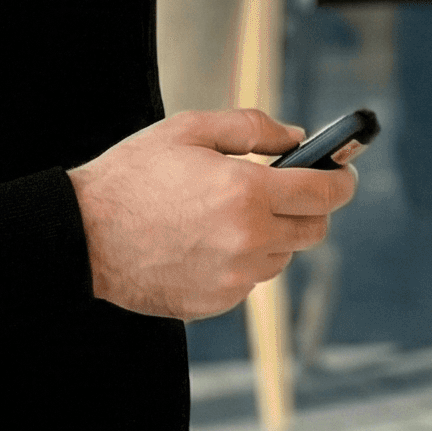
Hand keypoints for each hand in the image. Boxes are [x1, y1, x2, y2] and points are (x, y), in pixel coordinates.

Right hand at [67, 107, 357, 321]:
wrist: (86, 235)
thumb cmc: (134, 176)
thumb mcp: (190, 129)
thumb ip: (252, 127)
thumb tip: (297, 136)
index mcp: (247, 192)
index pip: (324, 193)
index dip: (342, 180)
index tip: (345, 175)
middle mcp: (249, 241)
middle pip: (314, 231)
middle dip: (311, 207)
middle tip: (288, 189)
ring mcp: (234, 279)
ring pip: (282, 256)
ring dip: (273, 233)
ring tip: (229, 212)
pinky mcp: (217, 303)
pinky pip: (250, 280)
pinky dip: (242, 259)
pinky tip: (206, 240)